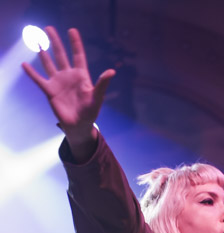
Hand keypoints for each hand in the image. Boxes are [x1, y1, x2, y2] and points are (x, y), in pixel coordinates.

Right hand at [21, 27, 114, 157]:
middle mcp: (68, 76)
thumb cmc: (90, 112)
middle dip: (55, 42)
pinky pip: (39, 80)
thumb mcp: (97, 97)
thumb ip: (102, 84)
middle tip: (49, 28)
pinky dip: (31, 73)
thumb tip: (112, 71)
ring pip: (49, 64)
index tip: (72, 31)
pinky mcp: (50, 91)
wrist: (79, 126)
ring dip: (43, 53)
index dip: (75, 43)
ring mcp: (58, 82)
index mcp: (81, 76)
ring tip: (37, 41)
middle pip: (61, 55)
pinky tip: (24, 65)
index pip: (78, 56)